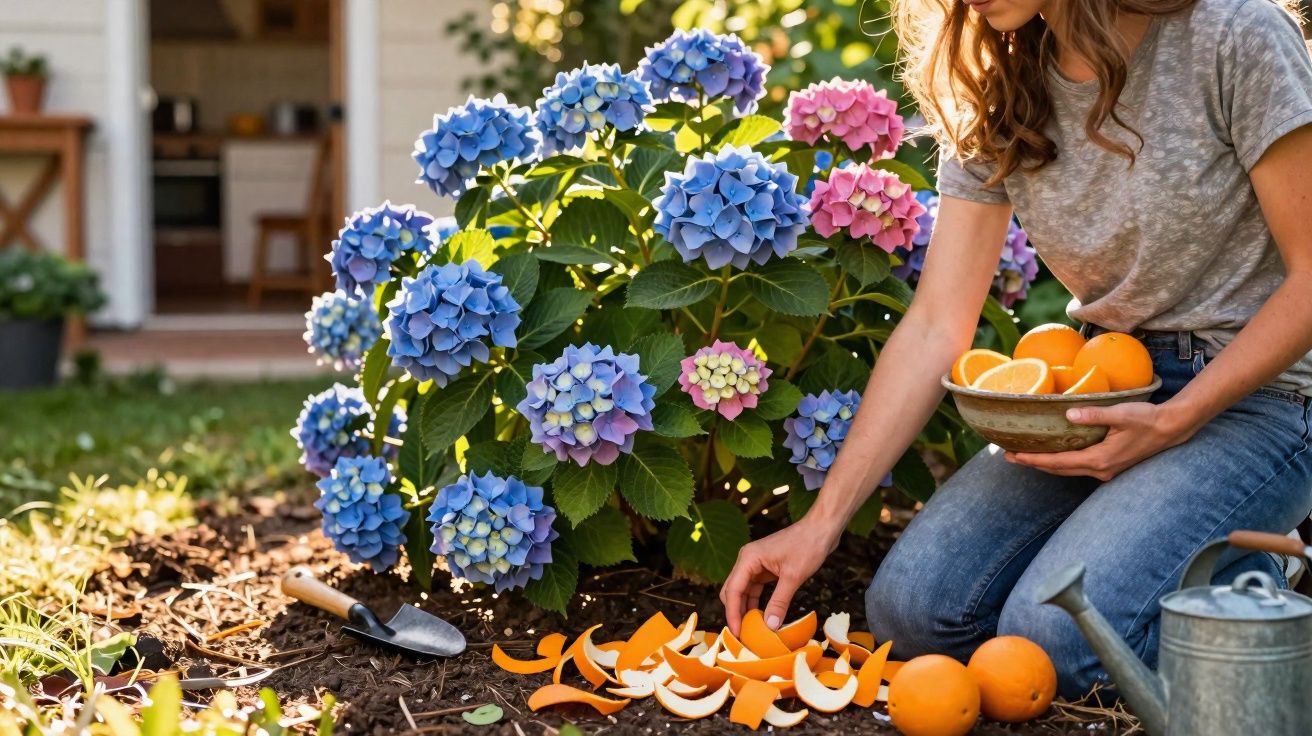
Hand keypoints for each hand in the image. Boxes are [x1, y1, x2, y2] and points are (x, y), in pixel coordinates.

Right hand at [720, 517, 840, 635]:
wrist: (821, 529)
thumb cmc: (808, 546)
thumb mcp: (793, 577)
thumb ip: (779, 602)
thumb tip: (770, 627)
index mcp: (748, 558)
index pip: (733, 591)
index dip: (733, 614)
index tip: (737, 634)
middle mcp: (747, 560)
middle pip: (732, 591)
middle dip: (736, 612)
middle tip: (742, 635)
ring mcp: (756, 564)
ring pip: (743, 591)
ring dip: (746, 609)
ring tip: (751, 630)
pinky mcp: (766, 568)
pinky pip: (755, 588)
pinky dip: (756, 602)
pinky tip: (762, 617)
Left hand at [1005, 401, 1197, 480]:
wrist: (1171, 429)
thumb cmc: (1147, 419)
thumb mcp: (1121, 414)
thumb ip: (1095, 414)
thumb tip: (1069, 414)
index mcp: (1099, 460)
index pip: (1058, 462)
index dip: (1034, 459)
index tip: (1013, 456)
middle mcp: (1099, 470)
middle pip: (1058, 470)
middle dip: (1033, 463)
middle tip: (1008, 456)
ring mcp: (1105, 471)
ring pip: (1067, 470)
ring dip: (1046, 464)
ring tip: (1024, 456)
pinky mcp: (1109, 466)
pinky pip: (1078, 467)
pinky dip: (1061, 463)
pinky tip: (1053, 454)